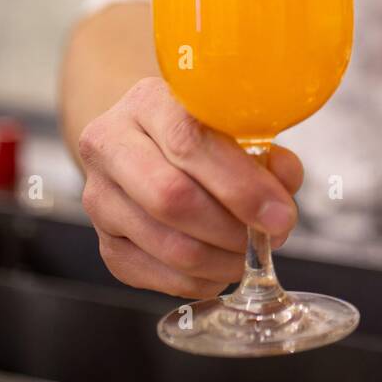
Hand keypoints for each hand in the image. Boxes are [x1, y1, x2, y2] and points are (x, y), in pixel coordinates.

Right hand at [78, 77, 303, 298]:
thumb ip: (265, 151)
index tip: (280, 214)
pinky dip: (199, 280)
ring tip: (251, 253)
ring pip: (165, 244)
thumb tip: (281, 188)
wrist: (153, 141)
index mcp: (147, 102)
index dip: (240, 185)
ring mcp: (99, 197)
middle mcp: (111, 146)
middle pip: (171, 198)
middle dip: (232, 228)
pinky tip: (221, 265)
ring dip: (221, 260)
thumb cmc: (203, 130)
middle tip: (271, 236)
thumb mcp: (234, 123)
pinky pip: (154, 275)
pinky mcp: (105, 242)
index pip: (187, 141)